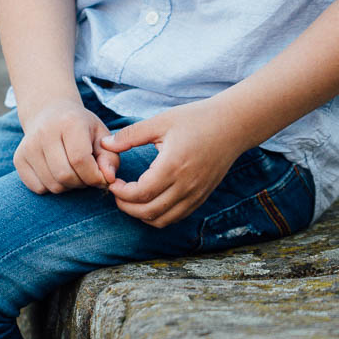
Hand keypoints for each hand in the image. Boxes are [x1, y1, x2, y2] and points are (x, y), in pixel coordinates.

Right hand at [14, 99, 118, 194]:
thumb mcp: (101, 136)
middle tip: (86, 175)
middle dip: (81, 183)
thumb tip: (108, 178)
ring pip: (52, 185)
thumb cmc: (81, 127)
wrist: (49, 113)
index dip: (94, 176)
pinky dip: (51, 188)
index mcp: (69, 122)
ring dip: (68, 186)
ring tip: (73, 173)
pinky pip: (38, 188)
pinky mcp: (18, 158)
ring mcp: (28, 145)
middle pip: (65, 175)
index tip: (101, 177)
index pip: (80, 160)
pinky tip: (57, 173)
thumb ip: (110, 158)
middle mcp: (45, 132)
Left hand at [98, 99, 243, 226]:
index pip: (140, 194)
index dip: (121, 193)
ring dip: (142, 214)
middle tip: (116, 193)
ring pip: (162, 220)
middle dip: (126, 207)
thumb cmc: (196, 119)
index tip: (112, 182)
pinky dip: (159, 215)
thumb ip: (130, 135)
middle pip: (148, 212)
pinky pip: (176, 216)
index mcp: (172, 166)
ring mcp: (196, 194)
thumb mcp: (160, 122)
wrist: (233, 125)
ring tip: (131, 199)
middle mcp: (185, 185)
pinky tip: (150, 200)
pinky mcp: (202, 197)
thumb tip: (105, 144)